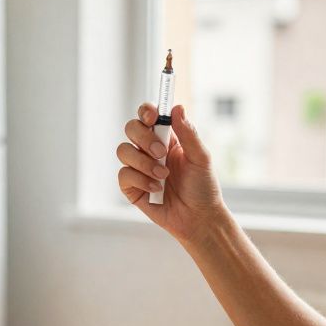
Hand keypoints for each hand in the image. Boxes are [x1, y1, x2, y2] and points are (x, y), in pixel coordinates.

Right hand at [117, 103, 227, 245]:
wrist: (198, 218)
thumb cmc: (202, 188)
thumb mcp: (201, 158)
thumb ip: (188, 133)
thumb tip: (178, 107)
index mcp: (166, 138)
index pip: (148, 116)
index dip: (146, 111)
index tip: (152, 115)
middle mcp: (149, 150)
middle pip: (131, 128)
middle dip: (144, 138)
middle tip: (161, 153)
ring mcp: (138, 168)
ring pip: (123, 150)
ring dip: (144, 162)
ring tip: (163, 176)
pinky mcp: (131, 187)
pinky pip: (124, 175)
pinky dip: (140, 180)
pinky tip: (156, 190)